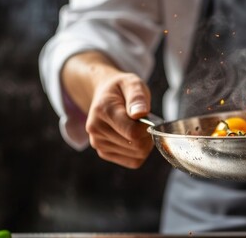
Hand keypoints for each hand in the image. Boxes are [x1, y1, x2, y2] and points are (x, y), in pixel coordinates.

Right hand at [61, 51, 153, 168]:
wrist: (104, 95)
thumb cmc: (122, 89)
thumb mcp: (132, 83)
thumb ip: (137, 97)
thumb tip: (140, 113)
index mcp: (103, 111)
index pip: (133, 132)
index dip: (148, 128)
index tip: (148, 117)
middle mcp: (96, 130)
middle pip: (136, 146)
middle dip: (148, 136)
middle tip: (145, 123)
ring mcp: (98, 143)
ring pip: (136, 155)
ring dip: (145, 144)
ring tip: (138, 128)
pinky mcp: (104, 153)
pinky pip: (133, 161)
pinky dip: (140, 152)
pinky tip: (135, 138)